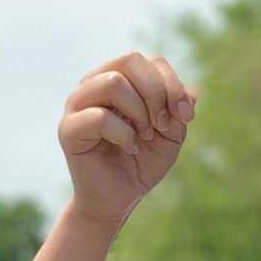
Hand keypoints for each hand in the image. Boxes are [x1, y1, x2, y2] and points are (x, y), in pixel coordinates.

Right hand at [59, 52, 195, 226]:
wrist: (119, 199)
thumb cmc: (141, 163)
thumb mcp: (170, 134)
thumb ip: (179, 108)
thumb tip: (191, 93)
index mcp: (118, 79)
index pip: (148, 61)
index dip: (173, 85)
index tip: (186, 117)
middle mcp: (94, 84)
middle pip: (130, 61)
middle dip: (157, 93)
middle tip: (162, 125)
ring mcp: (77, 104)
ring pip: (113, 83)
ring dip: (140, 112)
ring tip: (144, 136)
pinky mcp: (69, 128)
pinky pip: (100, 117)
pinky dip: (124, 134)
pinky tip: (130, 148)